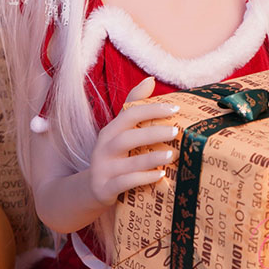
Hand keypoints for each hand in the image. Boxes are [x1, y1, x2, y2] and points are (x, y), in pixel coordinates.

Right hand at [87, 77, 179, 206]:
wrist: (93, 189)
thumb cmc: (114, 156)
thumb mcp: (120, 132)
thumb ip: (134, 107)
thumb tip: (150, 79)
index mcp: (110, 131)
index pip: (129, 114)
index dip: (151, 109)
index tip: (175, 108)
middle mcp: (104, 148)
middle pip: (127, 138)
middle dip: (152, 133)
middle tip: (176, 131)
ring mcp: (103, 170)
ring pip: (127, 163)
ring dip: (151, 158)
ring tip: (173, 154)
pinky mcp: (105, 189)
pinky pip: (125, 183)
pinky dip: (143, 179)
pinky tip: (160, 175)